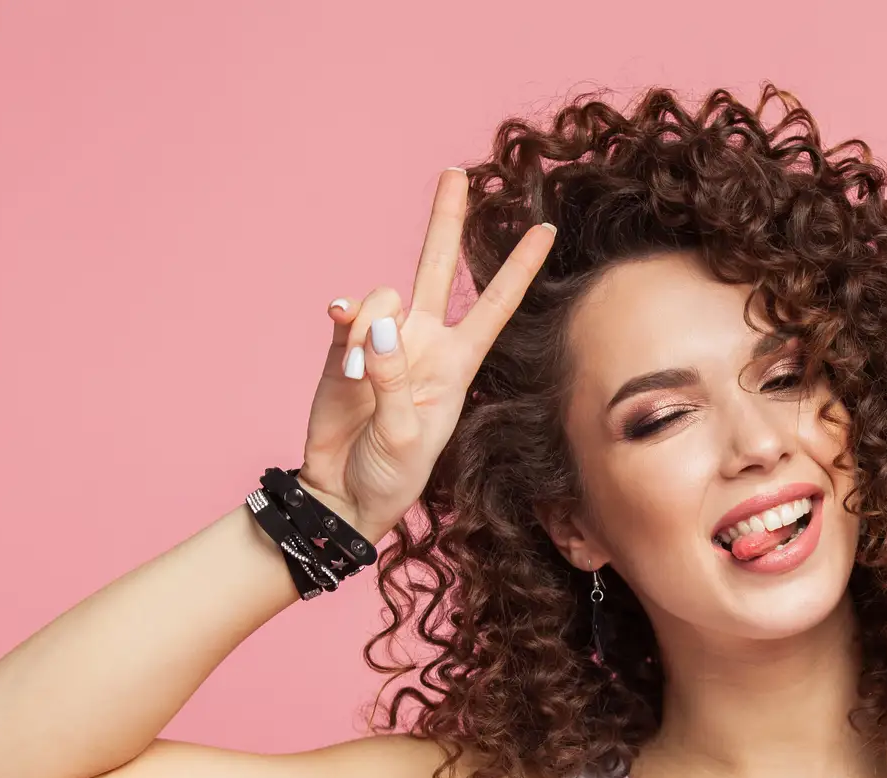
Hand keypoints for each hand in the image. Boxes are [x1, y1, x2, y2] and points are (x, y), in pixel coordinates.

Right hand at [296, 167, 554, 544]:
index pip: (496, 305)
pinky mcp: (344, 348)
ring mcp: (382, 342)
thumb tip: (380, 324)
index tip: (546, 229)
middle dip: (446, 219)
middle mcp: (424, 343)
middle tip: (456, 172)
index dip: (520, 267)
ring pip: (383, 293)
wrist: (342, 495)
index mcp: (457, 363)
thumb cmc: (390, 475)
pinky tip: (339, 326)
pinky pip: (346, 315)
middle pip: (437, 266)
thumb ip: (394, 379)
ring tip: (359, 375)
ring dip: (371, 323)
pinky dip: (344, 319)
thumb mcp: (405, 435)